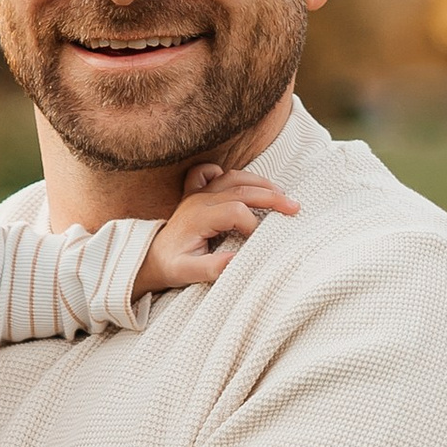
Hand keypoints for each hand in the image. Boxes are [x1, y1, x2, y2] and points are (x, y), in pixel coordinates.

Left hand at [142, 167, 300, 292]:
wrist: (151, 258)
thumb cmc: (171, 266)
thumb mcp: (187, 274)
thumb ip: (211, 268)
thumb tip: (237, 260)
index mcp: (198, 217)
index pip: (235, 211)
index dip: (254, 223)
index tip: (261, 241)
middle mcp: (199, 199)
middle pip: (241, 189)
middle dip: (271, 197)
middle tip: (295, 208)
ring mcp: (197, 193)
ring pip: (233, 176)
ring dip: (260, 183)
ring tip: (282, 194)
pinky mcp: (195, 192)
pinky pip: (209, 172)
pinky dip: (228, 174)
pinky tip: (242, 183)